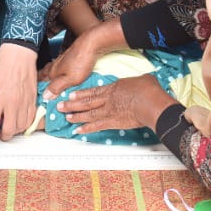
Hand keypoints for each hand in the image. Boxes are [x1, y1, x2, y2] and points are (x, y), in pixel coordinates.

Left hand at [0, 43, 37, 153]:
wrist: (19, 53)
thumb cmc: (4, 64)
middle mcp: (12, 103)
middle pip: (9, 130)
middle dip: (3, 136)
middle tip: (0, 135)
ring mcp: (24, 101)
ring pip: (21, 126)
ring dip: (15, 131)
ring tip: (10, 128)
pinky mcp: (33, 98)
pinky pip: (30, 118)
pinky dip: (25, 123)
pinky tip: (21, 121)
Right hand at [40, 18, 126, 100]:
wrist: (90, 44)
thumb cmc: (81, 63)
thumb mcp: (70, 79)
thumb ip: (56, 87)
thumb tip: (44, 96)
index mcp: (52, 73)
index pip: (41, 84)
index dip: (40, 92)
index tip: (39, 100)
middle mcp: (53, 67)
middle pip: (43, 76)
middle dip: (40, 84)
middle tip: (39, 92)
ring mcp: (60, 61)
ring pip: (50, 71)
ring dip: (47, 78)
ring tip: (45, 84)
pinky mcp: (67, 58)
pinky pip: (57, 67)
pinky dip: (55, 72)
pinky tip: (58, 73)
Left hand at [57, 74, 174, 134]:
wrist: (150, 103)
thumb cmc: (148, 90)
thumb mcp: (142, 79)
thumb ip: (137, 82)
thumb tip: (143, 80)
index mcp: (113, 88)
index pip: (93, 91)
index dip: (81, 93)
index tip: (71, 95)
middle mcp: (107, 99)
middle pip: (86, 102)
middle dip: (72, 104)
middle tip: (60, 105)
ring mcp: (108, 111)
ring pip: (87, 114)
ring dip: (75, 116)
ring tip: (66, 117)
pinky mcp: (112, 122)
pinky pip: (96, 126)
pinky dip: (86, 128)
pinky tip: (78, 130)